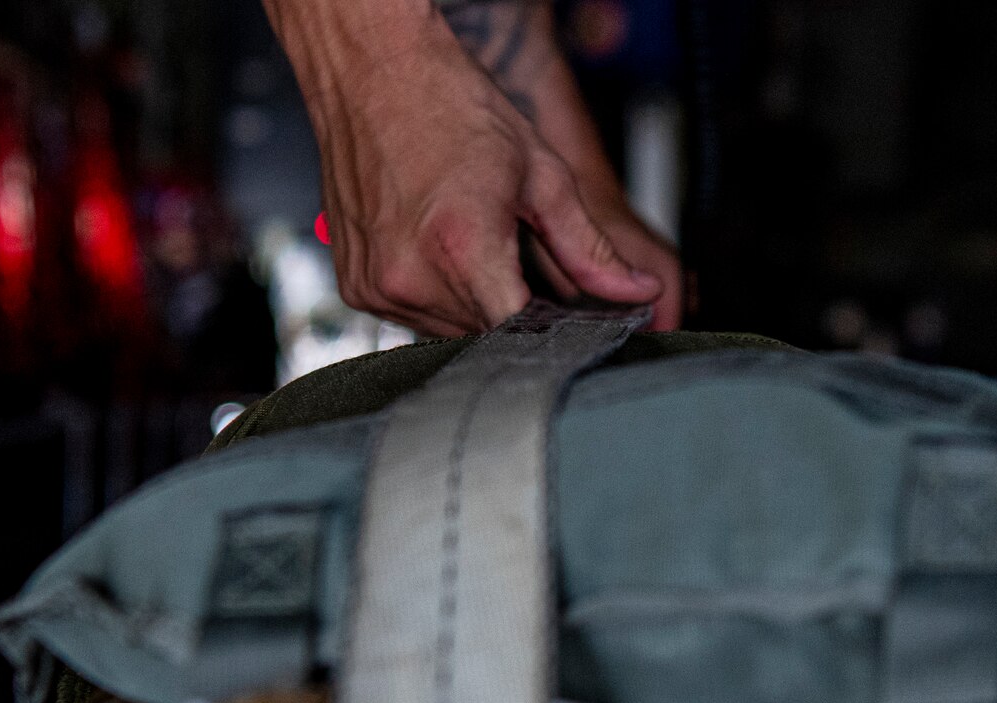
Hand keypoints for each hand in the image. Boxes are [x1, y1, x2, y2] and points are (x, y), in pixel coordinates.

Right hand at [265, 0, 681, 334]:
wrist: (374, 72)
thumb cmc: (453, 109)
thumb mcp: (543, 176)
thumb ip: (591, 249)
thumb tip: (640, 294)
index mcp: (462, 248)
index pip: (521, 337)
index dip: (552, 332)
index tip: (568, 317)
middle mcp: (411, 276)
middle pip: (487, 337)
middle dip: (515, 313)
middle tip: (521, 261)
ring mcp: (376, 286)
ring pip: (450, 333)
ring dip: (474, 305)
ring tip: (474, 242)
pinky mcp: (355, 287)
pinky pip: (412, 317)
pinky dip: (436, 295)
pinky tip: (439, 247)